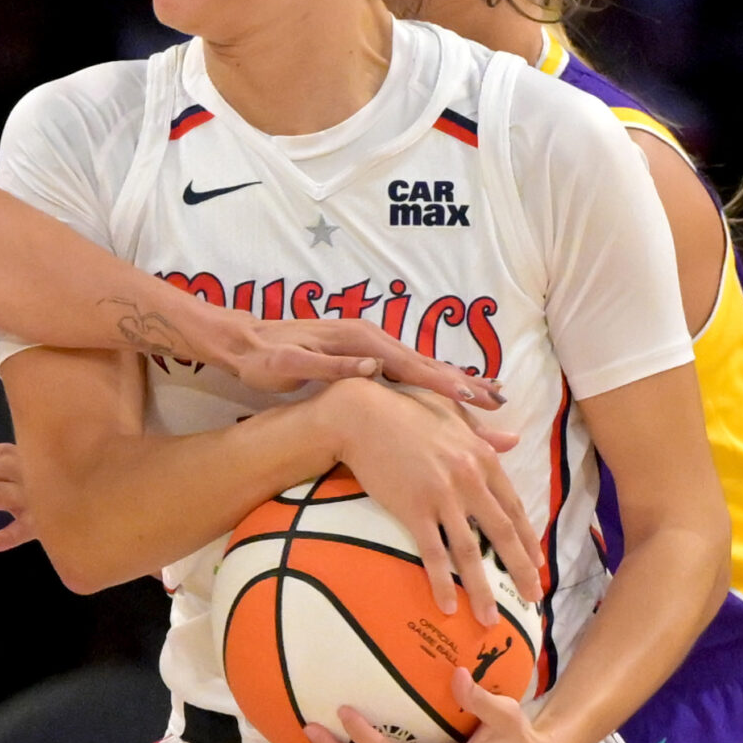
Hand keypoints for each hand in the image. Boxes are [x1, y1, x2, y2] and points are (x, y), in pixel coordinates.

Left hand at [200, 303, 508, 409]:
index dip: (442, 383)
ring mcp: (370, 345)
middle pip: (426, 364)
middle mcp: (370, 338)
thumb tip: (372, 368)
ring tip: (491, 400)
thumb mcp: (289, 365)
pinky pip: (408, 371)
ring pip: (422, 368)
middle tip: (500, 404)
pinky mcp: (365, 354)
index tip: (471, 398)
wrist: (243, 340)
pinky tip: (451, 394)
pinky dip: (434, 382)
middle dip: (464, 384)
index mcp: (358, 340)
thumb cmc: (262, 358)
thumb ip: (330, 366)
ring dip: (456, 384)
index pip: (409, 364)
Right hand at [318, 379, 540, 606]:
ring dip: (482, 589)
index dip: (526, 540)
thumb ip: (484, 433)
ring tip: (490, 619)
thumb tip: (514, 440)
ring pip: (470, 552)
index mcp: (483, 458)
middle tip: (532, 599)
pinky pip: (433, 553)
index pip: (513, 508)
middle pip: (502, 534)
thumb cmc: (406, 411)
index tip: (535, 565)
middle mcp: (470, 479)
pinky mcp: (413, 510)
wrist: (362, 415)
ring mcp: (442, 497)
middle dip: (519, 571)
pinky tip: (448, 605)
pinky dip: (442, 582)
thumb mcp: (454, 415)